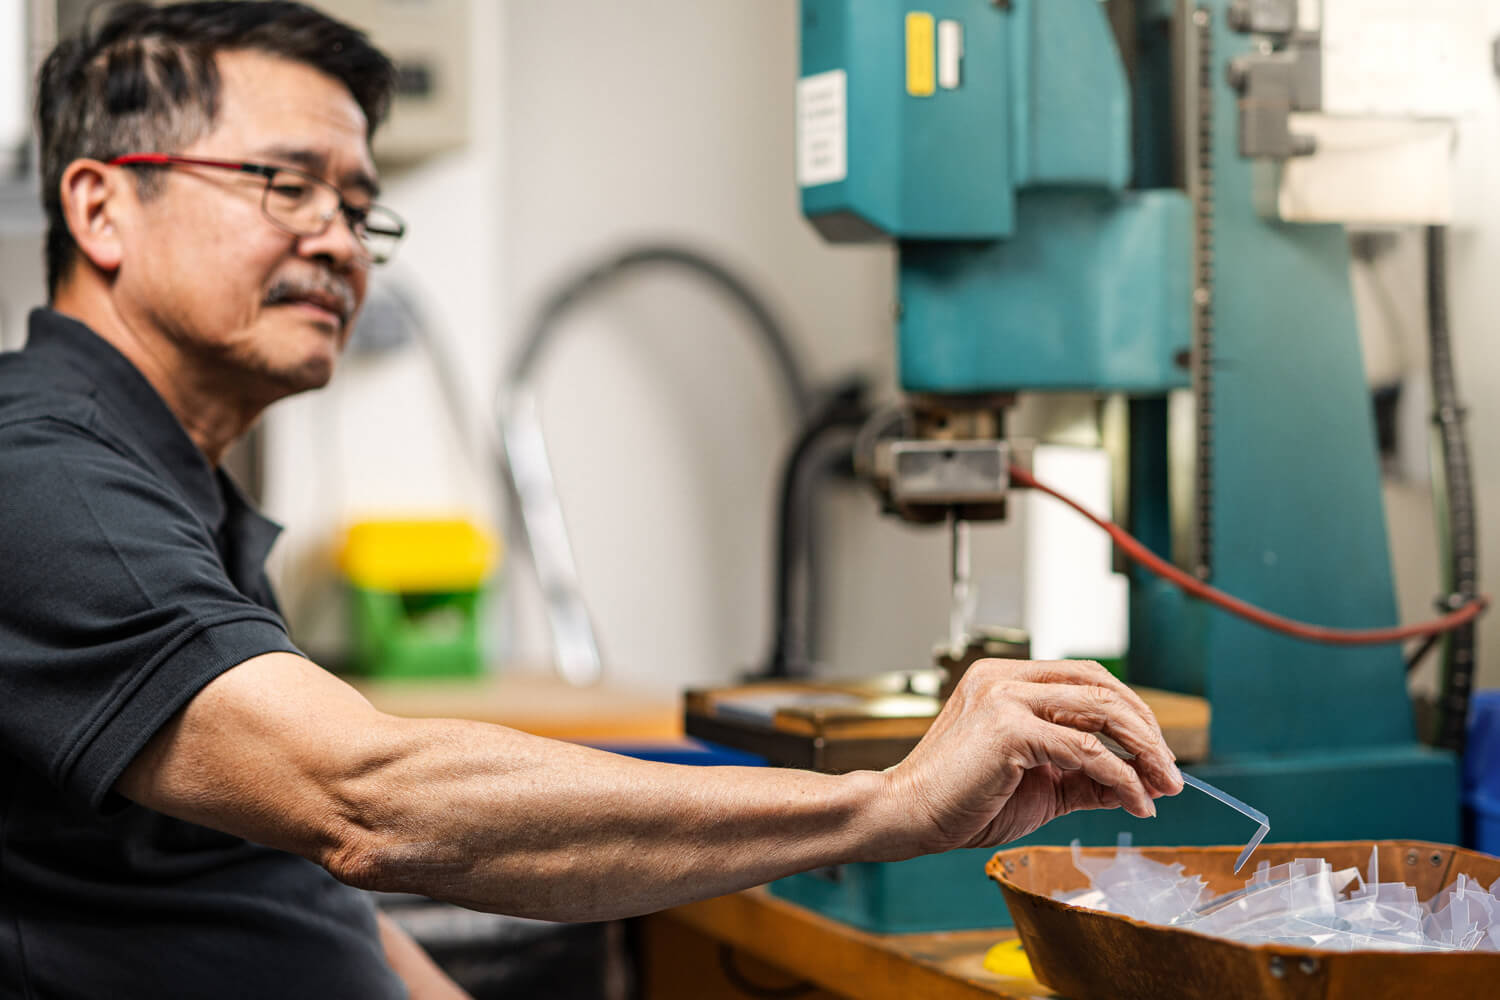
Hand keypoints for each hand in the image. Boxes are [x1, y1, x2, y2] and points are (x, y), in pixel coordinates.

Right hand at [879, 659, 1184, 855]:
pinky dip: (1119, 776)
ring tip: (1164, 786)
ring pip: (1100, 710)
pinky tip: (1134, 801)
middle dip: (1147, 730)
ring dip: (1143, 751)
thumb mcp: (1039, 786)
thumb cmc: (962, 802)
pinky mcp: (1007, 727)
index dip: (1131, 712)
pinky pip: (1084, 749)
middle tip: (1171, 773)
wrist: (907, 816)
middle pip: (1102, 686)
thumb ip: (1084, 776)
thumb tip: (1138, 783)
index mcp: (1007, 679)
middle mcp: (1006, 677)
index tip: (1157, 754)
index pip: (1088, 678)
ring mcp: (1005, 696)